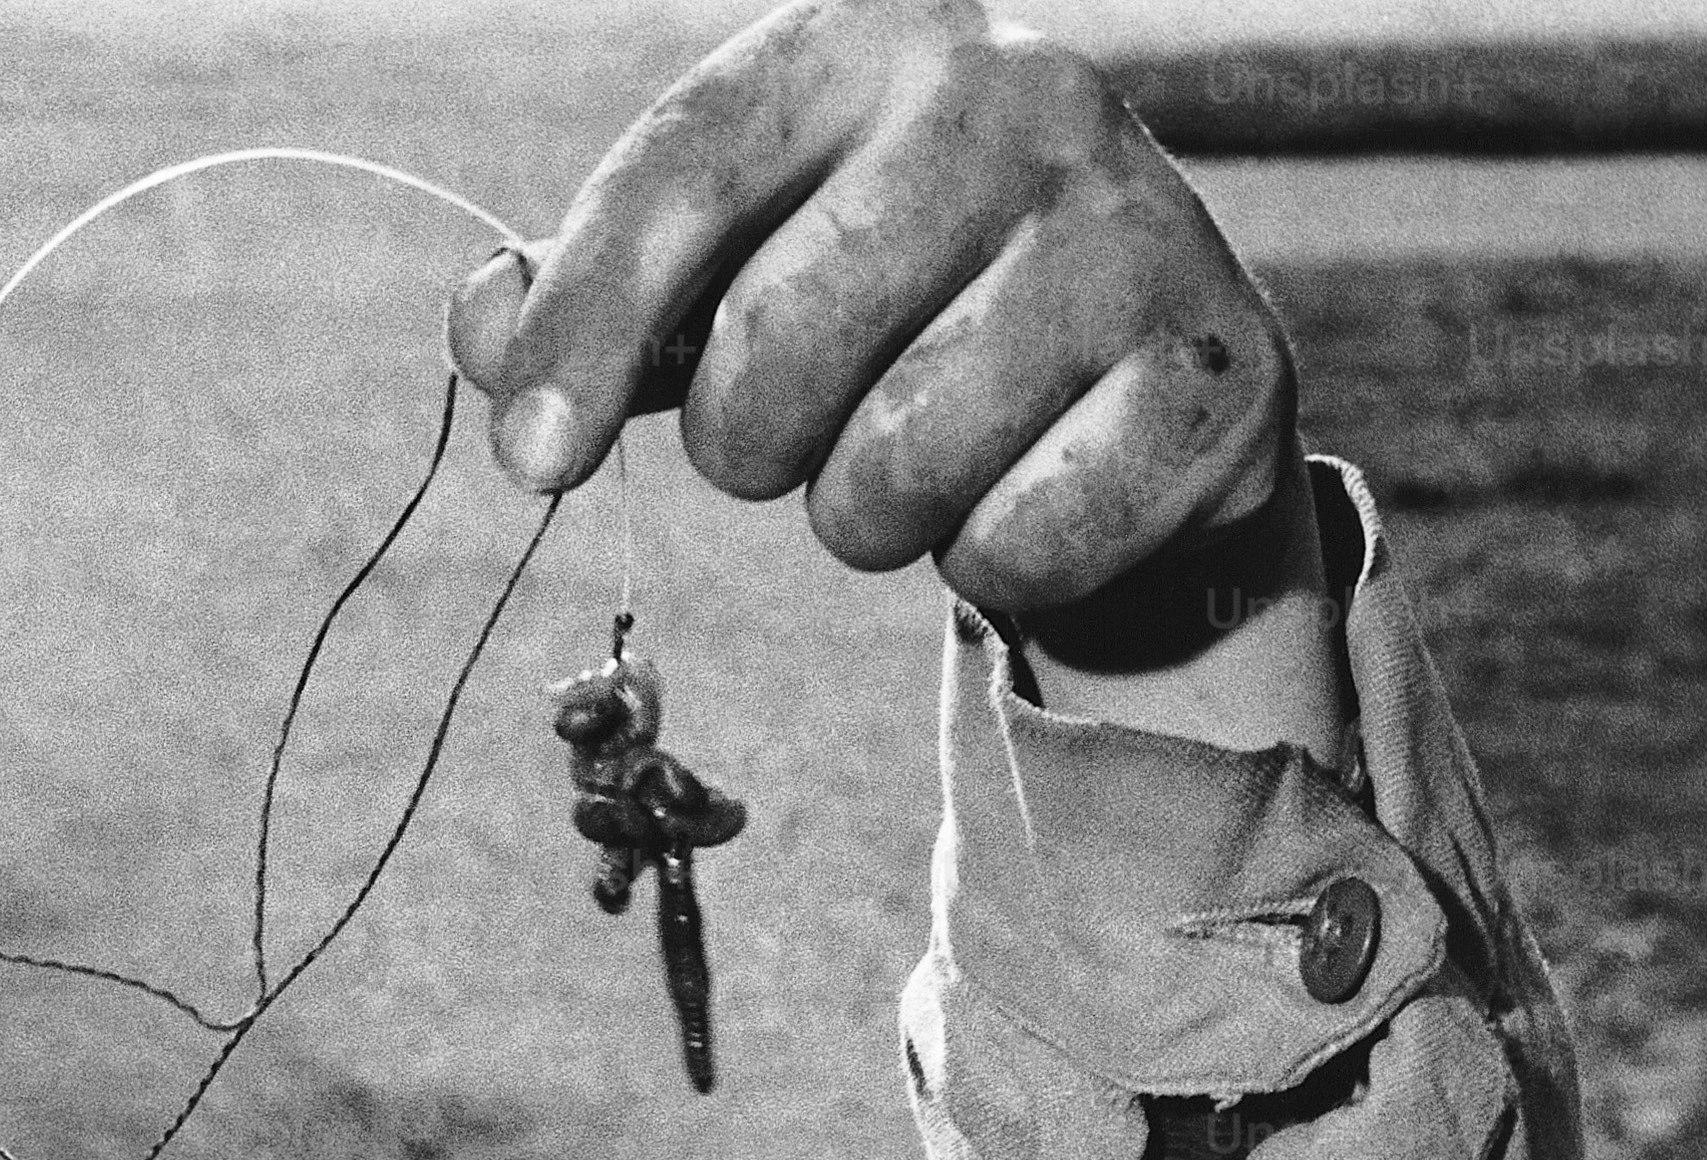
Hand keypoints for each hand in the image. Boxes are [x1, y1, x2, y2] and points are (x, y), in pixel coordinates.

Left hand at [449, 0, 1344, 755]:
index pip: (679, 176)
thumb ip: (587, 298)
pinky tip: (1036, 482)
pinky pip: (1012, 546)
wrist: (1130, 376)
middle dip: (752, 444)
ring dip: (869, 512)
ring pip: (889, 470)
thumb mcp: (726, 269)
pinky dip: (992, 560)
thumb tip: (486, 325)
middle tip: (812, 424)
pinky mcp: (1219, 373)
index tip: (531, 462)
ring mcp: (1139, 226)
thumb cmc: (886, 306)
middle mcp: (1024, 93)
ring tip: (932, 441)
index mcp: (876, 34)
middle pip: (770, 355)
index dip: (583, 333)